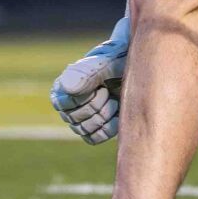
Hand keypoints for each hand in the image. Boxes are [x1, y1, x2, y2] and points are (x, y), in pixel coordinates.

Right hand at [51, 17, 129, 144]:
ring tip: (114, 100)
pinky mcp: (94, 128)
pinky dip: (108, 128)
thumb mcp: (104, 64)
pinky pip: (94, 138)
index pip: (67, 107)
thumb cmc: (117, 60)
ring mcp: (80, 118)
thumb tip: (66, 87)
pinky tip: (117, 113)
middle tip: (109, 91)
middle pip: (77, 121)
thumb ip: (85, 74)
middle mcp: (66, 104)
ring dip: (105, 116)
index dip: (88, 98)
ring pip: (86, 131)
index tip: (101, 85)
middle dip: (99, 106)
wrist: (135, 66)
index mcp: (61, 87)